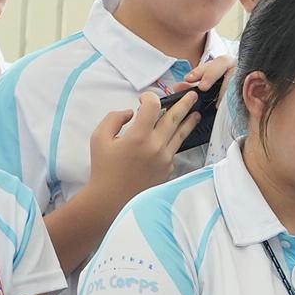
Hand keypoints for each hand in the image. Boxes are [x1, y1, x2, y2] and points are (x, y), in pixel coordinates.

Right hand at [92, 70, 218, 195]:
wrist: (111, 199)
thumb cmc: (104, 169)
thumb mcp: (99, 138)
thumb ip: (114, 118)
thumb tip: (130, 113)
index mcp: (138, 137)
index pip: (152, 107)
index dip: (149, 97)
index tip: (144, 98)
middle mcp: (156, 146)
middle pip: (174, 118)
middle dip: (184, 103)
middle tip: (193, 94)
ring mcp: (165, 158)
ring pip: (180, 134)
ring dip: (188, 121)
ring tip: (196, 113)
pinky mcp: (168, 169)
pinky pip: (174, 150)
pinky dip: (174, 140)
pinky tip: (176, 136)